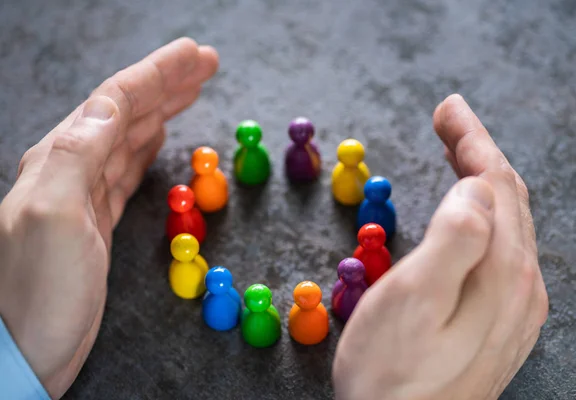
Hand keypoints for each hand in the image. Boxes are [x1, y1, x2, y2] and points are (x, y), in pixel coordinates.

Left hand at [0, 38, 217, 398]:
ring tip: (190, 91)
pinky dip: (147, 147)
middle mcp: (70, 169)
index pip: (116, 102)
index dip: (158, 73)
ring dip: (162, 110)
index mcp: (61, 159)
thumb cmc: (38, 291)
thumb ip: (77, 157)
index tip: (195, 54)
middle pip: (126, 112)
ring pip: (130, 138)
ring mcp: (84, 195)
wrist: (26, 350)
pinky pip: (126, 169)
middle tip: (205, 64)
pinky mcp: (97, 220)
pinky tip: (158, 136)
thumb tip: (109, 109)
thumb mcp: (52, 218)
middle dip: (167, 84)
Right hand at [332, 94, 548, 399]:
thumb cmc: (391, 376)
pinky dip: (487, 214)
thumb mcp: (411, 301)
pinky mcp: (501, 320)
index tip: (447, 108)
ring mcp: (515, 305)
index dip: (471, 140)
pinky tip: (472, 210)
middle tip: (449, 118)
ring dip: (484, 179)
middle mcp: (520, 285)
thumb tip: (474, 189)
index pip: (493, 183)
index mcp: (501, 272)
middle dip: (478, 150)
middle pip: (507, 197)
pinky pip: (504, 249)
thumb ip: (453, 238)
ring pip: (509, 222)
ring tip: (459, 152)